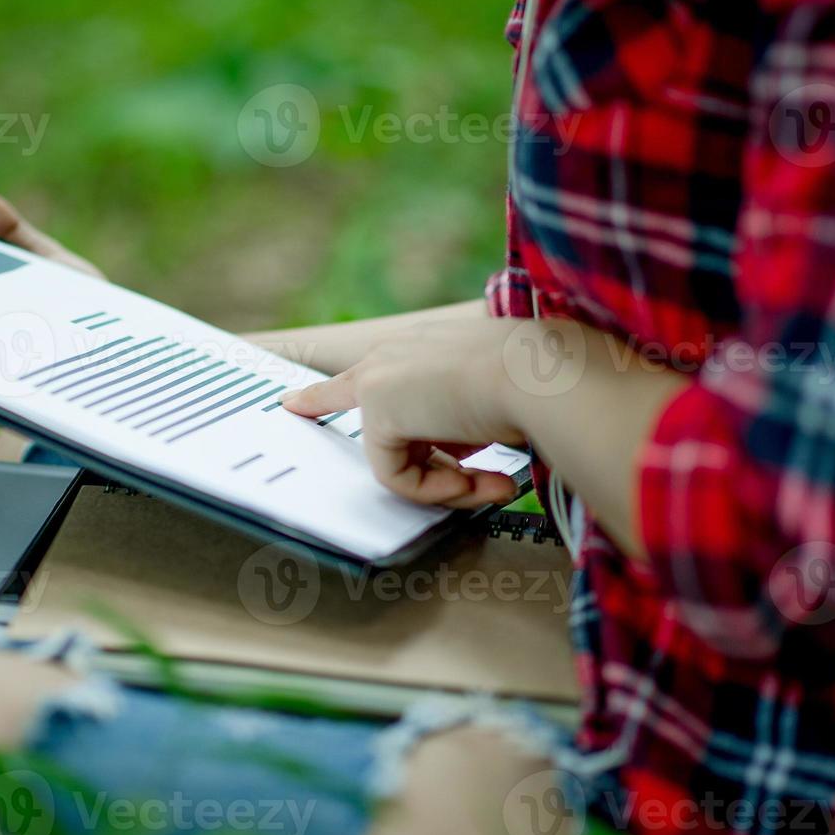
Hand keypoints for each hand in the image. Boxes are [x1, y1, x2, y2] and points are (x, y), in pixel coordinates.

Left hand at [281, 317, 525, 508]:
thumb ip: (466, 424)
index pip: (369, 372)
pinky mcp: (377, 407)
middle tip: (490, 488)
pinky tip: (474, 481)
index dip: (325, 395)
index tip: (291, 404)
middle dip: (441, 472)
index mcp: (429, 344)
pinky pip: (395, 475)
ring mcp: (381, 378)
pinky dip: (437, 489)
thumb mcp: (500, 402)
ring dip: (452, 485)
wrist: (543, 374)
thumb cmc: (541, 385)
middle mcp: (398, 353)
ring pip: (399, 459)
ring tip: (496, 485)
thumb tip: (462, 460)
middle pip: (382, 426)